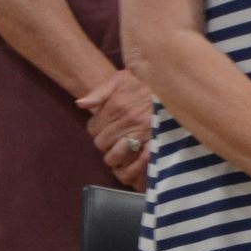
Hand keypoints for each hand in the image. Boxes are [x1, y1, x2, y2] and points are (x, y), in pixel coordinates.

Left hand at [77, 69, 152, 188]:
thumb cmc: (142, 81)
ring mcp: (143, 133)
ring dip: (113, 158)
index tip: (101, 128)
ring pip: (115, 157)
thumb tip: (80, 104)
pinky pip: (138, 164)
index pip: (93, 129)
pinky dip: (130, 170)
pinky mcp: (156, 142)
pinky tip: (125, 171)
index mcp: (116, 106)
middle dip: (103, 143)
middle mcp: (128, 121)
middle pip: (102, 144)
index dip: (94, 130)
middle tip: (110, 140)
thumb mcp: (119, 79)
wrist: (170, 84)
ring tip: (116, 154)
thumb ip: (99, 92)